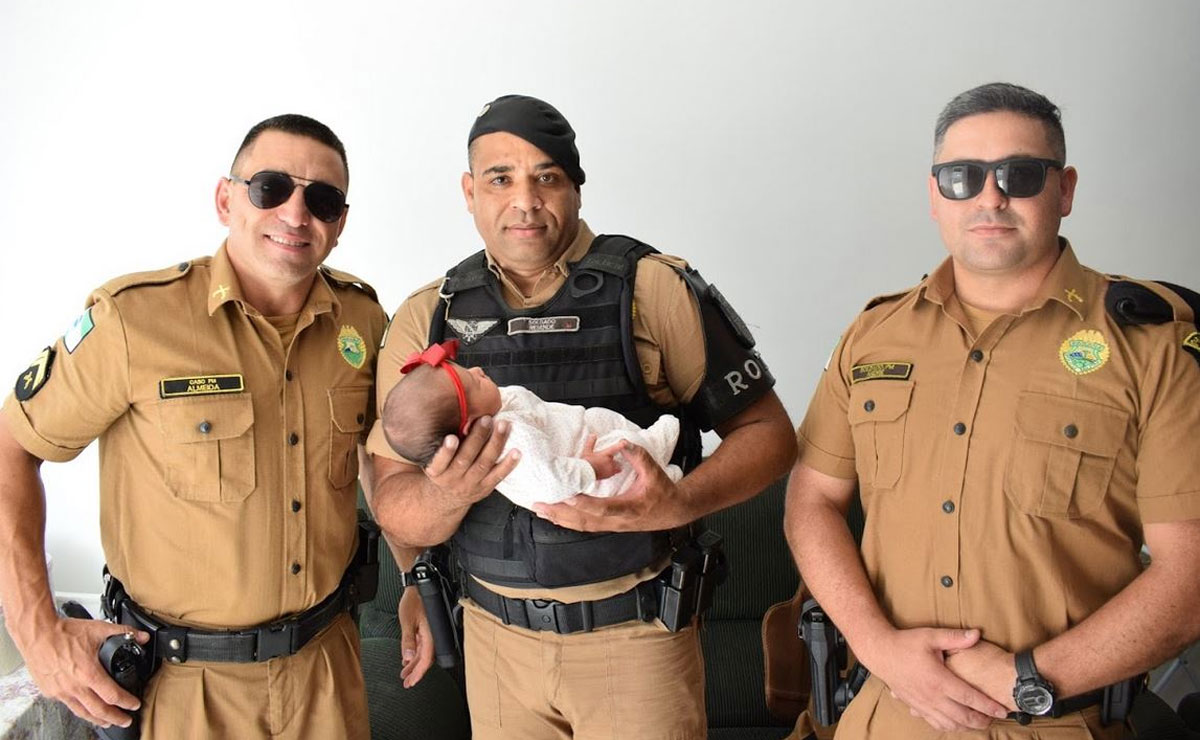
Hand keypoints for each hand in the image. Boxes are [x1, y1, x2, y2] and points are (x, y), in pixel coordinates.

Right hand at [20, 617, 148, 727]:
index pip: (112, 695)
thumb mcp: (99, 629)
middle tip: (125, 720)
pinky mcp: (51, 692)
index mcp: (88, 673)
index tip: (135, 704)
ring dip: (98, 719)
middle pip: (99, 711)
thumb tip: (142, 637)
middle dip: (115, 718)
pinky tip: (86, 709)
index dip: (127, 702)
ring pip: (82, 712)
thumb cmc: (64, 632)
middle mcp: (74, 686)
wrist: (37, 634)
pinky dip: (80, 710)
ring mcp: (61, 691)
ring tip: (108, 721)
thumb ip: (124, 633)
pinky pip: (68, 705)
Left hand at [398, 587, 433, 687]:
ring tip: (405, 673)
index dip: (419, 672)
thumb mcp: (407, 622)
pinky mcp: (426, 629)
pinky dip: (414, 654)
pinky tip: (408, 659)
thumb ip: (408, 641)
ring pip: (423, 653)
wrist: (417, 586)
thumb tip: (407, 658)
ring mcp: (429, 632)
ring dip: (414, 664)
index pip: (426, 659)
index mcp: (430, 635)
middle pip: (426, 659)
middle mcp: (432, 635)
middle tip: (407, 682)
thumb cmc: (414, 600)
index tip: (411, 682)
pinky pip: (422, 646)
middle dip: (416, 672)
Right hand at [423, 417, 518, 509]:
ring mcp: (470, 484)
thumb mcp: (435, 460)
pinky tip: (516, 452)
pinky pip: (498, 476)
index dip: (446, 451)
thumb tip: (459, 416)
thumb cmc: (443, 470)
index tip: (452, 437)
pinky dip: (508, 464)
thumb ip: (443, 444)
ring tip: (503, 426)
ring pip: (484, 463)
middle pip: (466, 458)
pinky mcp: (485, 488)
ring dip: (495, 443)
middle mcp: (453, 479)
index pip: (439, 461)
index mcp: (436, 471)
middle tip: (486, 419)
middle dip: (477, 437)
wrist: (448, 498)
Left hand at [533, 441, 689, 531]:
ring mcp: (612, 526)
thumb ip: (638, 457)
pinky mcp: (609, 526)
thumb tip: (623, 443)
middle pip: (585, 520)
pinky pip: (585, 525)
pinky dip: (568, 521)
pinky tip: (554, 517)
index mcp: (629, 508)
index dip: (585, 504)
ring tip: (540, 509)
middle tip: (540, 504)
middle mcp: (617, 521)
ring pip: (582, 525)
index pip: (603, 508)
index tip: (569, 497)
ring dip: (560, 518)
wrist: (673, 511)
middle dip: (561, 513)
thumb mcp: (654, 471)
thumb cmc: (663, 492)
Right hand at [580, 434, 621, 479]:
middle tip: (608, 459)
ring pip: (617, 467)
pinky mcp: (608, 476)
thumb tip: (594, 435)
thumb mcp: (586, 451)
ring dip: (614, 466)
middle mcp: (609, 462)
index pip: (615, 448)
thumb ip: (591, 442)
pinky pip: (613, 473)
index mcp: (605, 454)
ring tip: (606, 465)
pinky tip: (604, 470)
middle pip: (617, 460)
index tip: (625, 442)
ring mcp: (610, 470)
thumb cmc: (585, 463)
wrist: (584, 474)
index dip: (621, 445)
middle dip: (614, 459)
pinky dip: (611, 471)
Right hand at [861, 626, 1009, 731]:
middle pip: (962, 716)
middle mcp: (931, 696)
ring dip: (967, 726)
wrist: (880, 653)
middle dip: (981, 720)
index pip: (969, 697)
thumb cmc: (906, 643)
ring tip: (980, 722)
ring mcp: (922, 704)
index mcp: (938, 679)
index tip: (1003, 710)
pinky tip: (957, 723)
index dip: (988, 706)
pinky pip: (935, 723)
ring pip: (950, 724)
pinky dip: (949, 726)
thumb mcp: (931, 636)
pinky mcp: (915, 706)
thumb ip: (955, 637)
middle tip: (995, 718)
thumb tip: (977, 634)